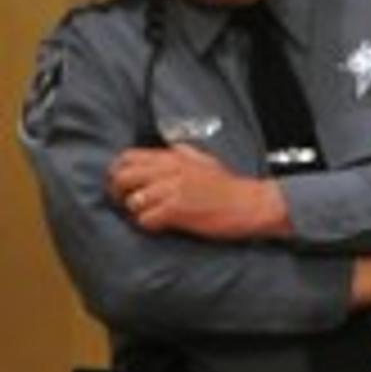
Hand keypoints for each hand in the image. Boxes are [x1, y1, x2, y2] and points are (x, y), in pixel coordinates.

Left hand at [108, 144, 287, 238]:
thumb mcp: (206, 160)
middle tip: (126, 202)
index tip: (123, 184)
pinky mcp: (177, 210)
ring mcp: (173, 190)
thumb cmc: (231, 187)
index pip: (128, 157)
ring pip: (132, 200)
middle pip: (123, 177)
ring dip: (137, 211)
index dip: (118, 172)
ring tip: (149, 215)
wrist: (251, 204)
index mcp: (174, 157)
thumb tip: (171, 147)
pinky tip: (162, 225)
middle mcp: (170, 170)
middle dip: (118, 192)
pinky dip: (149, 225)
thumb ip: (185, 152)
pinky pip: (146, 219)